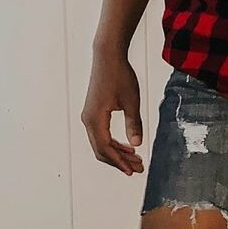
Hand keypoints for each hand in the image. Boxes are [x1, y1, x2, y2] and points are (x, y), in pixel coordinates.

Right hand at [81, 50, 144, 175]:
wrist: (108, 57)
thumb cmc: (120, 76)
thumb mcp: (132, 101)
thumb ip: (134, 124)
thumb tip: (136, 145)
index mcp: (95, 119)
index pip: (105, 148)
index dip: (119, 162)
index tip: (133, 171)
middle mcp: (88, 120)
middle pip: (101, 149)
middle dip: (120, 161)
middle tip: (138, 168)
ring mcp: (89, 116)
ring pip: (101, 143)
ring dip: (117, 153)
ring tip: (136, 159)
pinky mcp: (93, 113)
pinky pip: (101, 134)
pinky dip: (114, 143)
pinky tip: (128, 147)